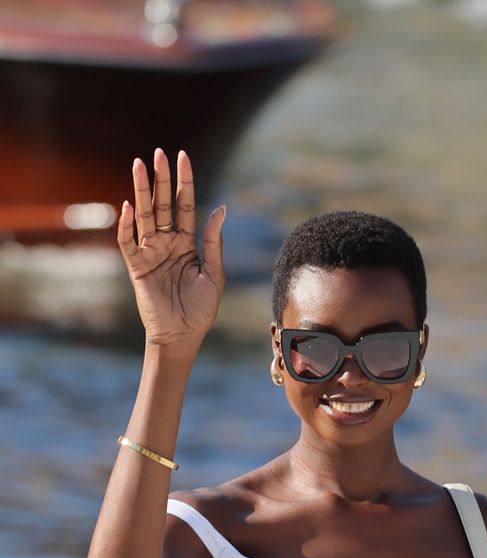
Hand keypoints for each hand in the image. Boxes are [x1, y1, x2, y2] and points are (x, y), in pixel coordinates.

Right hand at [118, 148, 225, 352]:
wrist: (182, 336)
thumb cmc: (201, 309)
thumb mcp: (214, 273)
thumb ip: (214, 241)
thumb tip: (220, 208)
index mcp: (187, 243)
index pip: (184, 205)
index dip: (184, 182)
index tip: (182, 157)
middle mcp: (167, 243)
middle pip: (163, 204)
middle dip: (161, 179)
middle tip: (157, 152)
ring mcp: (150, 253)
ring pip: (145, 216)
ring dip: (142, 191)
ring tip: (138, 165)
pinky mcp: (137, 267)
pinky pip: (128, 242)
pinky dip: (127, 225)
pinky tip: (129, 206)